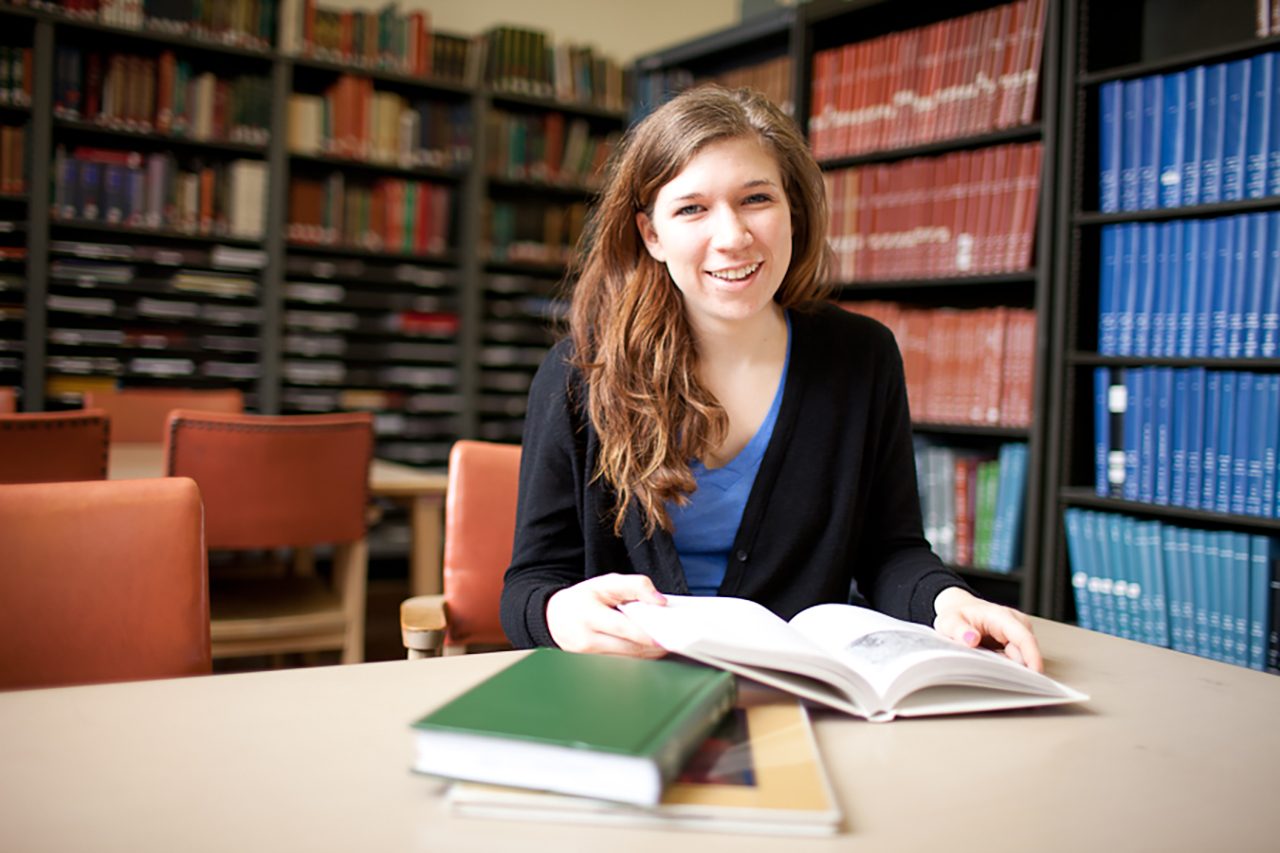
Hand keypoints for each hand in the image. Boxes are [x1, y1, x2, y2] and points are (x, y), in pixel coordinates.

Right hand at [546, 573, 668, 657]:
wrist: (553, 618)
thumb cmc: (583, 598)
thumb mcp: (606, 583)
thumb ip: (635, 586)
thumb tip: (660, 602)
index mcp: (588, 615)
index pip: (623, 629)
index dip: (647, 634)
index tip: (667, 637)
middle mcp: (585, 640)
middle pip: (628, 649)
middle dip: (654, 647)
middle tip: (674, 642)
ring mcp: (587, 658)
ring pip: (627, 661)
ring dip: (648, 655)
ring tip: (665, 646)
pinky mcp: (591, 667)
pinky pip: (620, 666)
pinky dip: (637, 660)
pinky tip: (649, 652)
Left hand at [932, 587, 1043, 671]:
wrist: (959, 608)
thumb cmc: (956, 614)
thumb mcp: (949, 621)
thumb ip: (958, 630)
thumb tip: (971, 639)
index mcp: (1001, 616)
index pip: (1023, 638)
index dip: (1032, 656)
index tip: (1035, 674)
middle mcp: (1015, 623)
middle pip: (1026, 651)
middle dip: (1019, 669)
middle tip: (1000, 682)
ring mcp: (1018, 632)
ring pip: (1022, 657)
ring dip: (1011, 668)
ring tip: (989, 669)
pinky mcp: (1016, 641)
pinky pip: (1016, 659)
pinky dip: (1008, 667)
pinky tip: (993, 668)